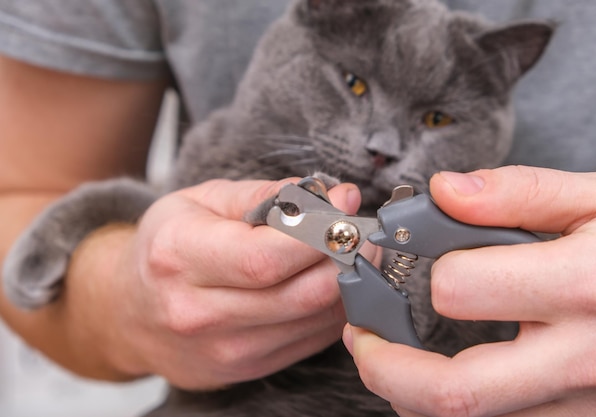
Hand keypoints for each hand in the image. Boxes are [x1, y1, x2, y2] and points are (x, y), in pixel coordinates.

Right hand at [61, 178, 376, 389]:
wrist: (129, 311)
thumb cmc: (167, 246)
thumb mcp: (201, 201)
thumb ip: (264, 194)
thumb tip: (327, 194)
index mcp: (179, 258)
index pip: (263, 258)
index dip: (317, 232)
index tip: (346, 204)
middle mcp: (198, 313)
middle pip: (298, 295)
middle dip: (346, 257)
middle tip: (363, 228)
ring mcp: (224, 350)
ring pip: (312, 320)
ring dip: (348, 283)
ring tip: (355, 251)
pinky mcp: (245, 368)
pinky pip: (309, 340)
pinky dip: (332, 310)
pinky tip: (333, 281)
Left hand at [343, 166, 595, 416]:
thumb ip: (519, 192)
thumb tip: (445, 191)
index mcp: (587, 285)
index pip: (460, 290)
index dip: (419, 271)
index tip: (401, 257)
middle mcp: (587, 358)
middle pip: (455, 392)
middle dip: (385, 369)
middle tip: (362, 341)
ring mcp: (592, 403)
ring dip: (414, 394)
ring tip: (395, 357)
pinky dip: (463, 406)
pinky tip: (455, 372)